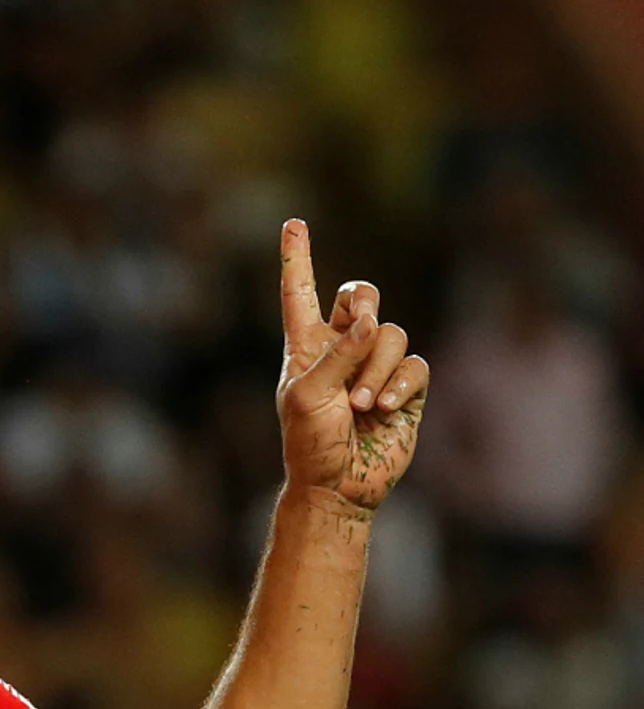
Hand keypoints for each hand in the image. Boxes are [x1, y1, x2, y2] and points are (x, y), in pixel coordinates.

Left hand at [276, 219, 429, 512]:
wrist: (339, 485)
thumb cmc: (309, 442)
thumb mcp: (308, 396)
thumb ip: (337, 355)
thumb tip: (370, 321)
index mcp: (305, 345)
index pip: (300, 292)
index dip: (297, 259)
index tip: (293, 224)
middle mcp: (341, 348)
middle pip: (359, 296)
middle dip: (362, 301)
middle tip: (359, 324)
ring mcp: (376, 367)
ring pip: (391, 334)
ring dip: (376, 367)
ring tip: (361, 402)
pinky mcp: (407, 389)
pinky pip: (415, 366)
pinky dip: (400, 384)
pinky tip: (385, 408)